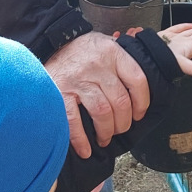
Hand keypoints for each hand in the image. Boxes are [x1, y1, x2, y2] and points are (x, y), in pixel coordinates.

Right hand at [43, 32, 149, 157]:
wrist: (49, 42)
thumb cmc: (82, 49)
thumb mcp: (106, 44)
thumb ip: (122, 60)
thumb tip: (139, 87)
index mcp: (113, 53)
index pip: (138, 80)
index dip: (142, 102)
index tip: (139, 114)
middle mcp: (97, 65)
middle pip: (120, 101)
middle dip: (123, 123)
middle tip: (120, 130)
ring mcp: (78, 79)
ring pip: (102, 112)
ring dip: (106, 131)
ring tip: (104, 138)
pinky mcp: (60, 91)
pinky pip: (74, 119)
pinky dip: (80, 138)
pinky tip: (85, 149)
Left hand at [154, 22, 191, 84]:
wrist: (148, 54)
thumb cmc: (163, 60)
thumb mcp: (183, 66)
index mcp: (188, 47)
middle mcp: (182, 40)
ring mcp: (173, 37)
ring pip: (188, 31)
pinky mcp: (165, 34)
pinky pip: (177, 28)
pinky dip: (183, 26)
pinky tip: (185, 25)